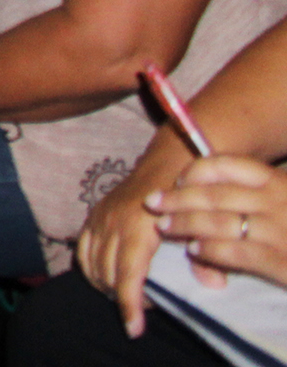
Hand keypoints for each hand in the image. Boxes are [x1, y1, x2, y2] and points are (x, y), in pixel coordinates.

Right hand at [81, 136, 199, 335]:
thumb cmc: (187, 195)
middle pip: (106, 273)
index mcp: (138, 226)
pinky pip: (83, 249)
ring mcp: (100, 217)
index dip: (129, 304)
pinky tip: (105, 278)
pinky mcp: (93, 215)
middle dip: (122, 297)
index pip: (127, 274)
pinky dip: (91, 269)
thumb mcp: (201, 224)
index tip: (133, 328)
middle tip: (145, 307)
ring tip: (127, 295)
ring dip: (106, 285)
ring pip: (91, 264)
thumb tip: (213, 284)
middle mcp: (112, 222)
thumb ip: (206, 257)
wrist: (168, 163)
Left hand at [151, 157, 286, 294]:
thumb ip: (255, 194)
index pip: (228, 164)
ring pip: (218, 222)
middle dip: (177, 197)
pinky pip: (235, 252)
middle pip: (214, 193)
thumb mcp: (283, 203)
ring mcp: (280, 231)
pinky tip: (195, 251)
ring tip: (166, 227)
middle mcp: (278, 201)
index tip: (178, 178)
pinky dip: (210, 250)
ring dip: (185, 223)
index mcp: (279, 182)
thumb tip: (205, 187)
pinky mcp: (282, 263)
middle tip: (153, 202)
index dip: (196, 170)